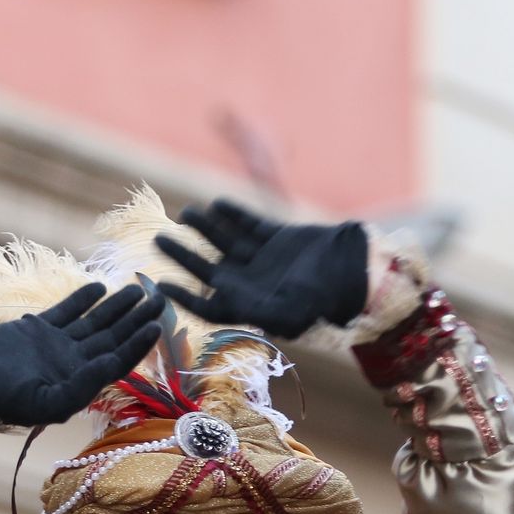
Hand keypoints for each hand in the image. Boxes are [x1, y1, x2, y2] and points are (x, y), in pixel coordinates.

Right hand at [0, 283, 162, 425]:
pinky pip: (66, 311)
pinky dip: (82, 299)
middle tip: (160, 299)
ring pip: (94, 321)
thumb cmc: (1, 401)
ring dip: (116, 306)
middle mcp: (74, 362)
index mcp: (81, 381)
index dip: (139, 344)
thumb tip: (113, 362)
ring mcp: (57, 344)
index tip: (156, 325)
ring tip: (137, 288)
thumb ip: (83, 385)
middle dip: (136, 319)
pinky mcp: (36, 329)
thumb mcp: (46, 403)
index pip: (118, 360)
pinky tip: (100, 287)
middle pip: (113, 336)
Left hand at [155, 200, 368, 336]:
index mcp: (250, 304)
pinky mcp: (279, 238)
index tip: (158, 282)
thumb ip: (253, 309)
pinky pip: (250, 224)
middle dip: (183, 255)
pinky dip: (234, 214)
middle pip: (209, 269)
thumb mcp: (287, 310)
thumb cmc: (322, 297)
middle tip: (159, 239)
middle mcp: (253, 283)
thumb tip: (219, 299)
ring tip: (186, 213)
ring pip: (225, 243)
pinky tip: (217, 204)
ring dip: (205, 229)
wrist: (355, 271)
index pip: (208, 304)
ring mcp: (266, 259)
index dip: (182, 296)